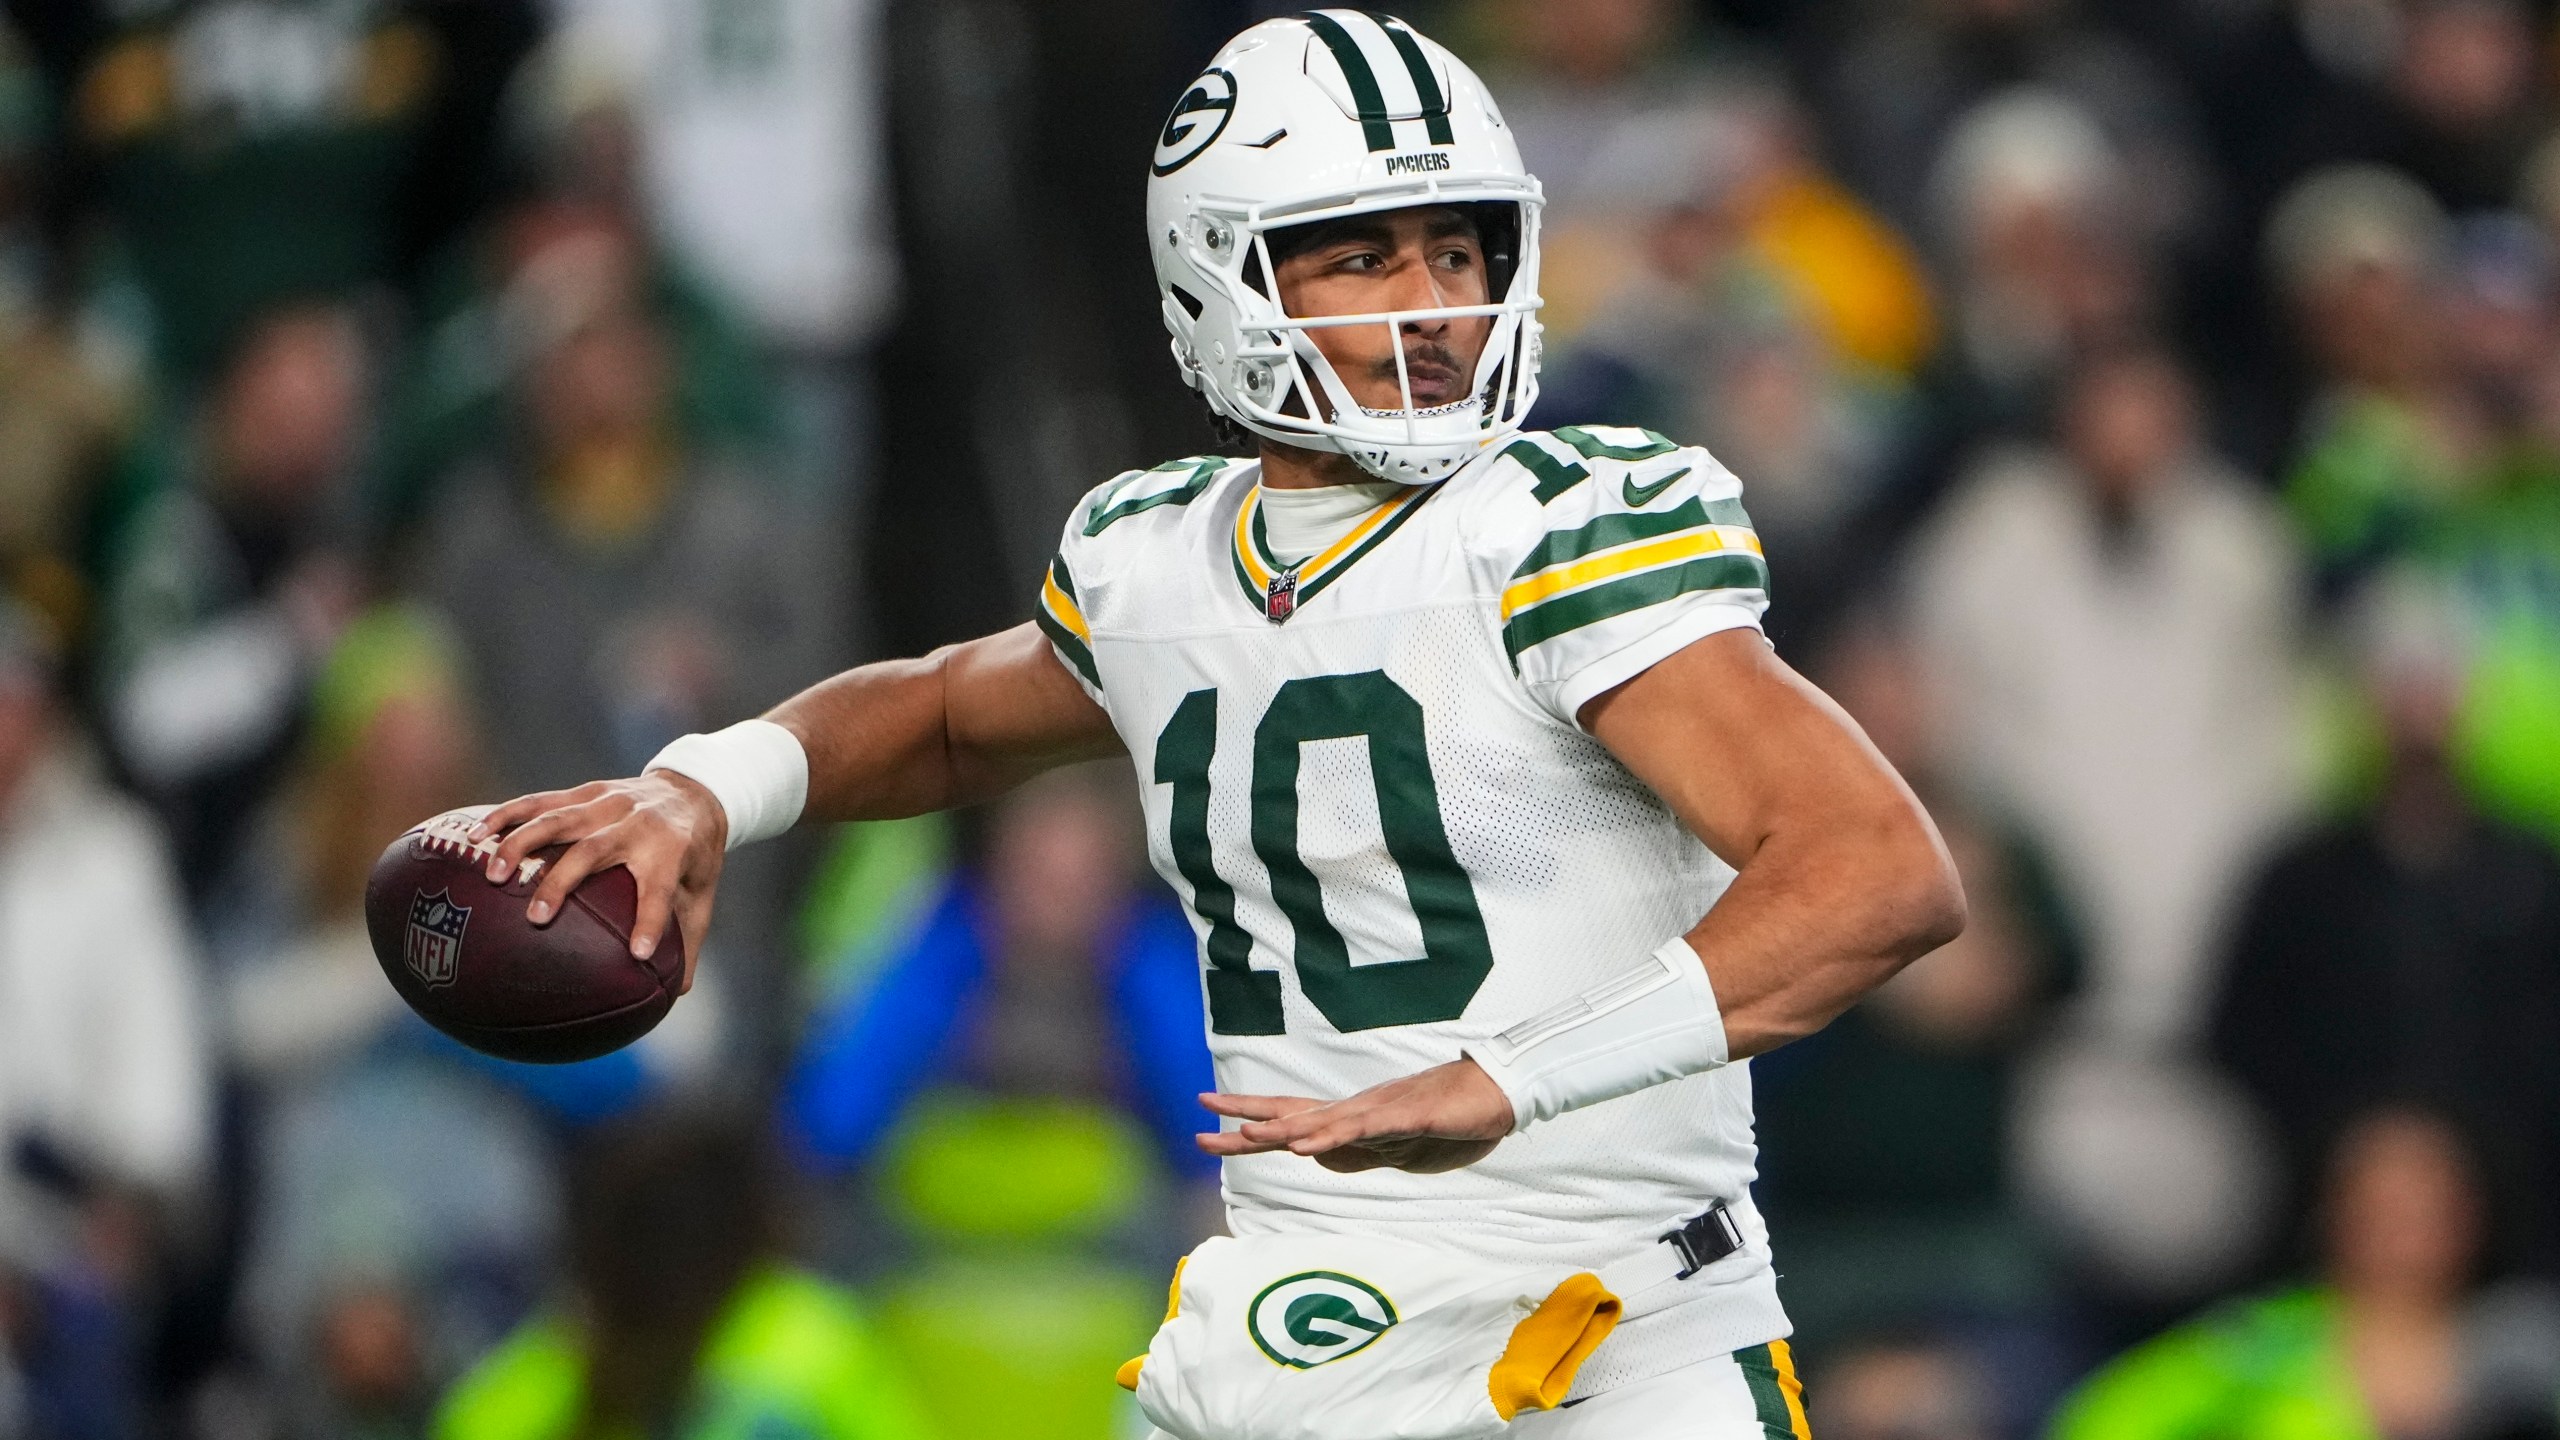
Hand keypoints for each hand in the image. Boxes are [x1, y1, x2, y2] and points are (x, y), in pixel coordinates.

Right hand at [468, 772, 727, 990]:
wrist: (693, 791)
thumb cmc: (694, 856)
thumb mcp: (700, 895)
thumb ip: (687, 942)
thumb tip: (674, 994)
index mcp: (671, 850)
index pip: (660, 889)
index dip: (650, 920)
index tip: (638, 953)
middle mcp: (636, 823)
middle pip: (594, 850)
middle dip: (562, 882)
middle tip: (535, 918)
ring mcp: (607, 803)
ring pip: (558, 820)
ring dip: (522, 845)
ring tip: (492, 876)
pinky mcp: (584, 792)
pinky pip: (539, 801)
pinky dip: (505, 816)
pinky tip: (474, 836)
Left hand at [1195, 1059, 1514, 1173]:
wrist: (1496, 1092)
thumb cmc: (1447, 1116)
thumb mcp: (1394, 1147)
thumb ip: (1358, 1151)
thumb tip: (1322, 1157)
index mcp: (1352, 1117)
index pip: (1290, 1116)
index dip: (1248, 1116)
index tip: (1206, 1119)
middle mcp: (1358, 1109)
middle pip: (1293, 1115)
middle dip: (1245, 1120)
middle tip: (1200, 1124)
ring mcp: (1382, 1111)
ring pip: (1323, 1122)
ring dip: (1283, 1131)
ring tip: (1244, 1137)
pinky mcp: (1409, 1116)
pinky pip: (1367, 1128)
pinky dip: (1336, 1135)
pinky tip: (1312, 1144)